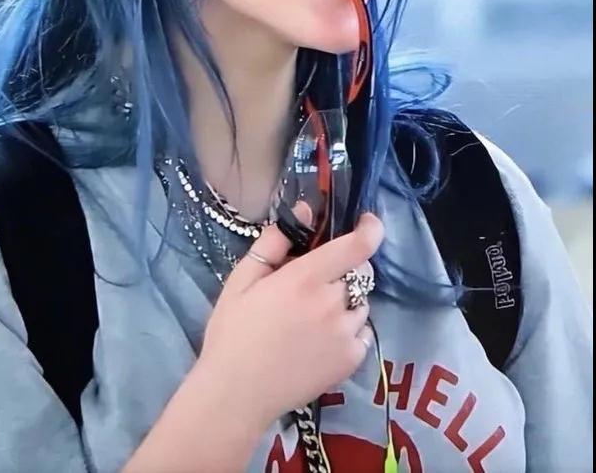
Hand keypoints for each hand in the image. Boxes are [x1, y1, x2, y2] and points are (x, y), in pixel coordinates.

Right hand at [196, 204, 383, 429]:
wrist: (236, 394)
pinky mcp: (351, 361)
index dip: (370, 229)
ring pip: (361, 301)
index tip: (368, 222)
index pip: (356, 246)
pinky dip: (349, 329)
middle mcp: (332, 303)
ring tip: (315, 315)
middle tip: (315, 281)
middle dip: (344, 268)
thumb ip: (274, 242)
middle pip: (359, 272)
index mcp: (306, 279)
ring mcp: (345, 335)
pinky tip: (321, 339)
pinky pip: (361, 332)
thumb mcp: (242, 279)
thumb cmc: (233, 332)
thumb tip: (304, 210)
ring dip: (347, 299)